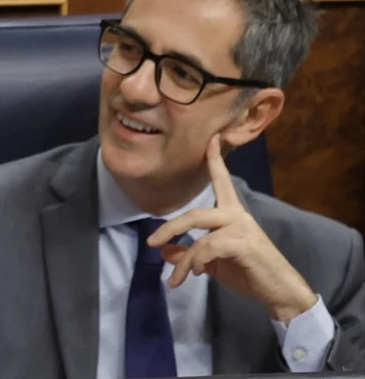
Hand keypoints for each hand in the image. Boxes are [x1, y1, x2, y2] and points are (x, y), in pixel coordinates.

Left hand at [148, 134, 318, 322]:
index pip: (222, 182)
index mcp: (233, 214)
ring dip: (185, 260)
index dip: (215, 161)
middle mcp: (238, 216)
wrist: (280, 292)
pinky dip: (197, 262)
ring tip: (176, 278)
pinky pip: (208, 249)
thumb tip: (165, 251)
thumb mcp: (214, 263)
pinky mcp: (244, 244)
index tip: (211, 138)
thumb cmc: (249, 273)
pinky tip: (197, 274)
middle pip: (195, 215)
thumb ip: (190, 254)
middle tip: (151, 242)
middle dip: (170, 228)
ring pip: (200, 237)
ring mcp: (242, 229)